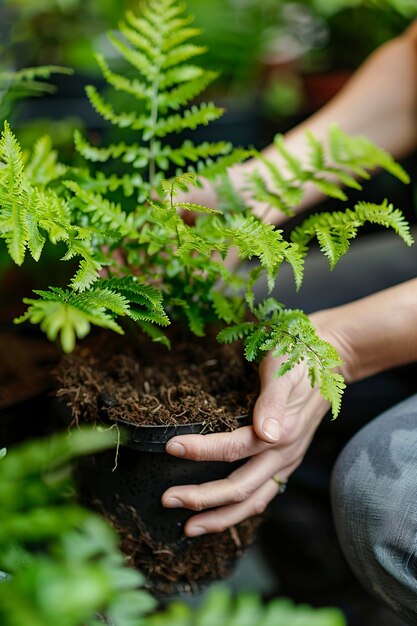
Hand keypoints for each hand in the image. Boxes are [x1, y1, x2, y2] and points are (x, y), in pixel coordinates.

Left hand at [161, 347, 332, 536]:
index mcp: (280, 431)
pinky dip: (239, 512)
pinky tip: (220, 515)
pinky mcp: (286, 464)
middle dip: (202, 498)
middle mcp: (284, 453)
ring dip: (220, 517)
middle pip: (240, 487)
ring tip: (189, 528)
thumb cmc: (299, 359)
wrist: (330, 362)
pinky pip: (263, 497)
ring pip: (253, 502)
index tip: (170, 447)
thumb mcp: (284, 368)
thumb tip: (266, 432)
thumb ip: (273, 399)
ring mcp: (287, 462)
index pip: (233, 449)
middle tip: (167, 499)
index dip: (200, 450)